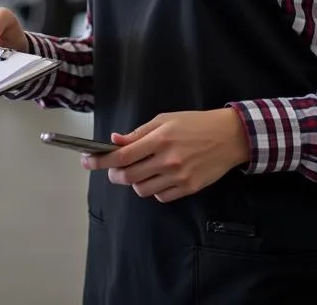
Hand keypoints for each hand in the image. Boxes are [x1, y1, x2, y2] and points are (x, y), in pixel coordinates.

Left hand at [82, 109, 250, 203]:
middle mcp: (168, 160)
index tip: (87, 161)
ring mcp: (179, 177)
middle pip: (128, 176)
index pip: (122, 156)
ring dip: (135, 182)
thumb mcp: (164, 119)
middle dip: (114, 174)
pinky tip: (158, 177)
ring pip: (142, 189)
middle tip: (113, 169)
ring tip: (139, 170)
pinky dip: (154, 189)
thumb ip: (138, 132)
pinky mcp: (189, 188)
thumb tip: (115, 140)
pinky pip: (161, 197)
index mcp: (159, 139)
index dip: (101, 160)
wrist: (228, 136)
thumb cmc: (195, 123)